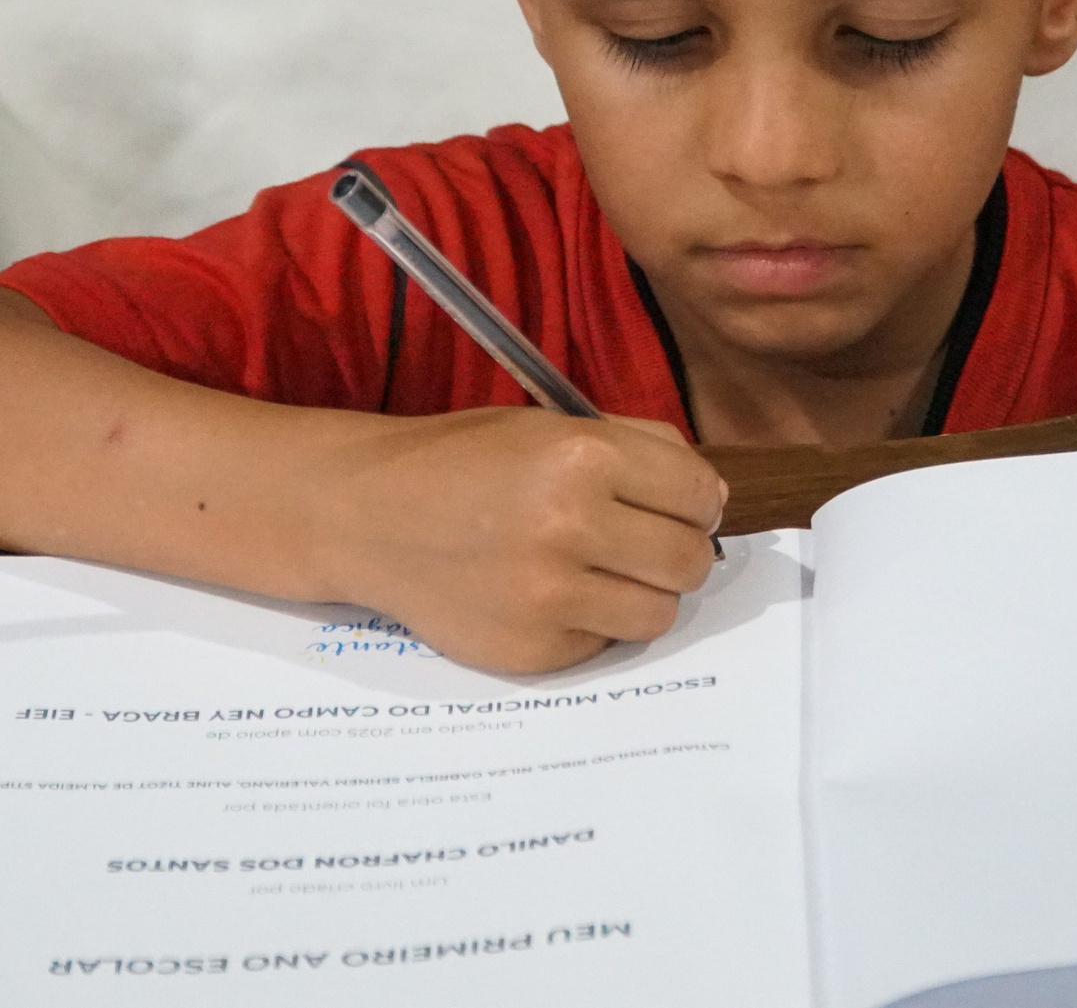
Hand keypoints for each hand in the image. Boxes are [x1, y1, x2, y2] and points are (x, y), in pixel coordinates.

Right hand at [297, 409, 726, 674]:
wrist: (365, 516)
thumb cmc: (462, 463)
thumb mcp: (548, 426)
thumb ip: (636, 448)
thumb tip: (711, 496)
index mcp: (583, 457)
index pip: (700, 495)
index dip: (698, 502)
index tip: (680, 506)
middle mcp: (570, 526)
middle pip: (689, 562)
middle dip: (676, 551)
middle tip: (642, 542)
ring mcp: (549, 597)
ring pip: (658, 614)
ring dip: (640, 593)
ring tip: (599, 571)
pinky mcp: (531, 650)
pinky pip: (604, 644)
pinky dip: (590, 623)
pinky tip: (548, 594)